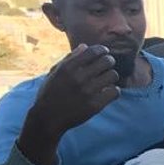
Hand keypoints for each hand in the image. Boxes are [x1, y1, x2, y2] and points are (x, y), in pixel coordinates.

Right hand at [16, 45, 124, 164]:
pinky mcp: (95, 105)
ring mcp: (87, 92)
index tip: (104, 53)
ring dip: (111, 77)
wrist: (48, 118)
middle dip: (109, 62)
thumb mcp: (55, 73)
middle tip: (107, 67)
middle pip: (107, 61)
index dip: (102, 50)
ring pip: (113, 76)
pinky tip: (107, 93)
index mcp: (68, 68)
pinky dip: (114, 91)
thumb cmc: (50, 93)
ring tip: (106, 81)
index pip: (93, 51)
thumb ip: (70, 59)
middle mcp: (78, 77)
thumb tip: (85, 47)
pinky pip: (115, 92)